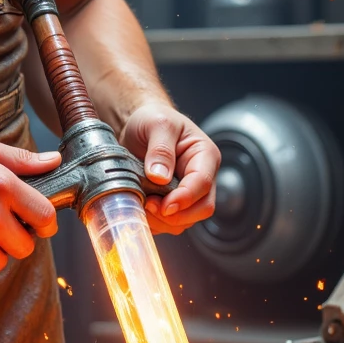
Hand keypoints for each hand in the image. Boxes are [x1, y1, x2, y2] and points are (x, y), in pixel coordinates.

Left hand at [120, 101, 219, 236]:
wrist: (138, 125)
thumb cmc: (153, 119)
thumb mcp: (158, 124)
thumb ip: (161, 149)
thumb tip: (160, 177)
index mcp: (205, 156)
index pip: (202, 183)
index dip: (184, 198)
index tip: (164, 205)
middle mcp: (201, 177)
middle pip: (202, 208)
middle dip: (176, 214)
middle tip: (149, 206)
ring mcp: (189, 192)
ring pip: (186, 220)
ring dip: (163, 221)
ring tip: (142, 205)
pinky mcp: (173, 203)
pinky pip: (170, 223)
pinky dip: (155, 223)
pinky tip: (140, 209)